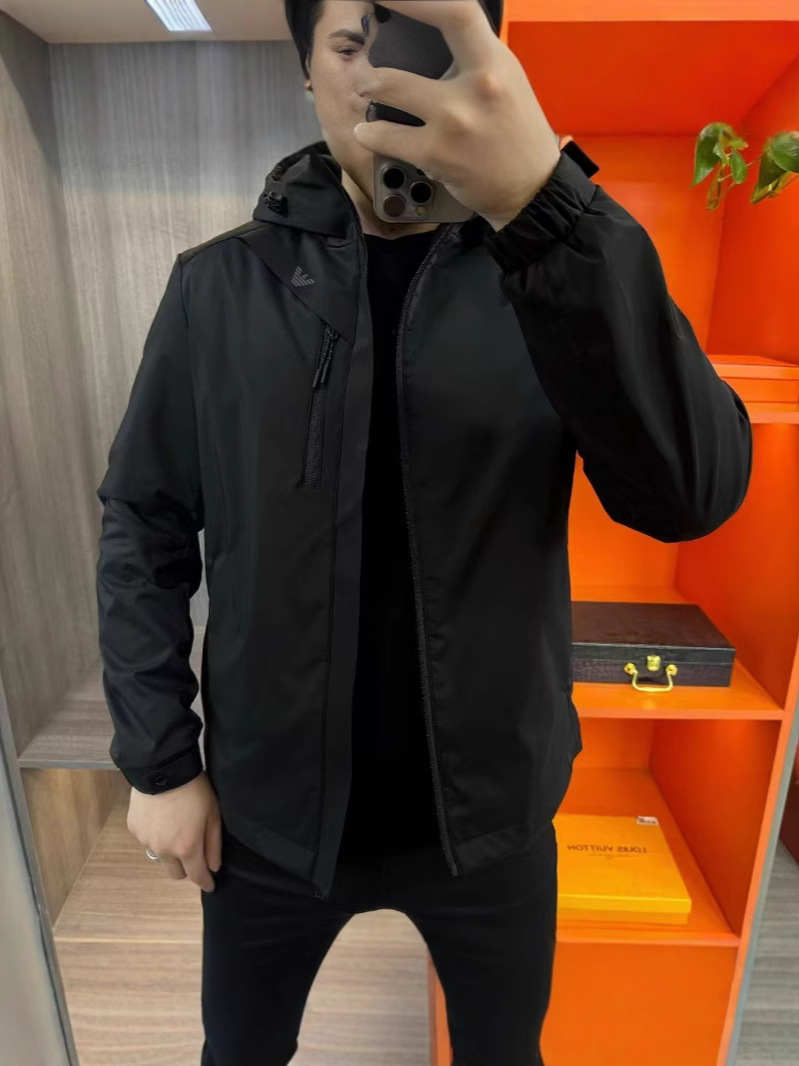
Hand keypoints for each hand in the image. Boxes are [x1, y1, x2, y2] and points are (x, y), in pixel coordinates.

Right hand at [127, 770, 221, 891]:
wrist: (162, 767)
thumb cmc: (194, 789)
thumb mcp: (213, 814)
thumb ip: (214, 844)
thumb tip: (214, 867)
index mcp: (186, 848)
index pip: (196, 876)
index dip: (205, 882)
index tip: (210, 885)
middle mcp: (164, 850)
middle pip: (176, 873)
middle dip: (186, 868)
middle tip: (193, 850)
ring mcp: (146, 841)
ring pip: (160, 856)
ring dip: (169, 850)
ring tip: (175, 825)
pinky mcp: (134, 829)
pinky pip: (147, 840)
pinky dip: (156, 834)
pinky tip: (161, 816)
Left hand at [352, 0, 561, 230]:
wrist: (531, 188)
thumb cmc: (517, 133)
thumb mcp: (506, 81)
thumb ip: (473, 58)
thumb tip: (434, 36)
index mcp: (495, 62)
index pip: (455, 11)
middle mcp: (475, 88)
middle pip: (408, 55)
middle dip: (374, 56)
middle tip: (365, 59)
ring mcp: (453, 123)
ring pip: (388, 90)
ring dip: (368, 88)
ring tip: (366, 91)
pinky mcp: (437, 154)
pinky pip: (387, 137)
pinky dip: (370, 133)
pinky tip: (367, 132)